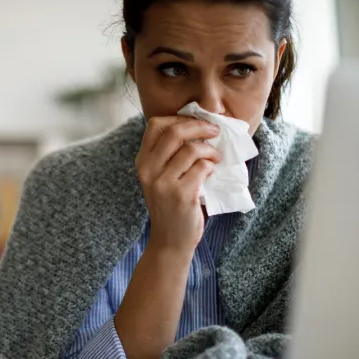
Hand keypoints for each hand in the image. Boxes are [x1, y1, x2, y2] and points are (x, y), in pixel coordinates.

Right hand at [136, 116, 219, 252]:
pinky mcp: (181, 195)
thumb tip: (198, 126)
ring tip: (215, 158)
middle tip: (214, 131)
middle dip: (200, 126)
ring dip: (210, 150)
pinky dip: (211, 167)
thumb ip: (170, 156)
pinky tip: (211, 173)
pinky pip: (202, 168)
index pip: (155, 125)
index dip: (179, 118)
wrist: (171, 241)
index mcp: (142, 162)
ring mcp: (163, 183)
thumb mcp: (161, 179)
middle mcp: (148, 170)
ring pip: (191, 149)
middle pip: (175, 131)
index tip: (196, 122)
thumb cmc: (171, 207)